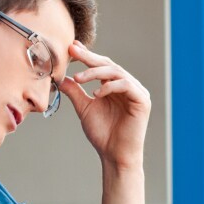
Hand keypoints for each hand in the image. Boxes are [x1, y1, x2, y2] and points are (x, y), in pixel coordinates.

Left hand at [61, 41, 150, 172]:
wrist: (114, 155)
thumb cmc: (102, 134)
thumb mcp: (84, 108)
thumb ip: (75, 92)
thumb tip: (61, 78)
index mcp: (116, 86)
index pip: (102, 66)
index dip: (87, 56)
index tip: (71, 48)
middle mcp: (128, 86)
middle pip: (109, 65)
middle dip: (89, 57)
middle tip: (73, 50)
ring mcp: (137, 92)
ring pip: (117, 72)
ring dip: (96, 72)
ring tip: (78, 78)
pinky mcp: (142, 100)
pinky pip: (126, 85)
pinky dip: (110, 86)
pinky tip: (96, 93)